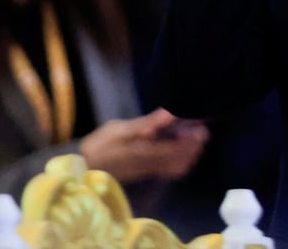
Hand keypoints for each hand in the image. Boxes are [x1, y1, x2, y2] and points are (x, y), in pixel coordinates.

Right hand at [80, 108, 209, 181]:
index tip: (201, 125)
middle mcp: (152, 164)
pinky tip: (183, 150)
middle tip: (202, 129)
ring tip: (195, 137)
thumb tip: (170, 113)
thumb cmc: (101, 144)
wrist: (85, 168)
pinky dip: (182, 160)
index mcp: (147, 152)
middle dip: (195, 144)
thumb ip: (149, 123)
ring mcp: (150, 171)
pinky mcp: (147, 174)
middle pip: (182, 158)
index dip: (193, 138)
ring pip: (179, 165)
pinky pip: (171, 170)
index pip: (178, 148)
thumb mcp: (122, 128)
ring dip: (190, 152)